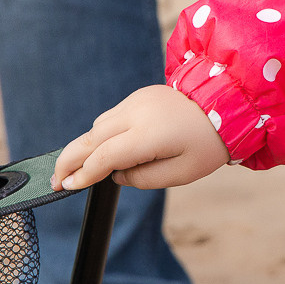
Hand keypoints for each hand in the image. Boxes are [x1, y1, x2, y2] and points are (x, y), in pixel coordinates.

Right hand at [51, 85, 231, 191]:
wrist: (229, 104)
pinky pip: (112, 116)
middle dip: (69, 161)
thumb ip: (142, 178)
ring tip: (77, 169)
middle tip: (55, 181)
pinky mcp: (140, 95)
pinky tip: (102, 149)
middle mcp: (138, 112)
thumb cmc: (208, 144)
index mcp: (149, 134)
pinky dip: (102, 133)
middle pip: (91, 138)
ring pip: (98, 126)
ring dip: (85, 146)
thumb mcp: (180, 173)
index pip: (103, 156)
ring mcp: (137, 100)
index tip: (67, 188)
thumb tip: (113, 175)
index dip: (82, 174)